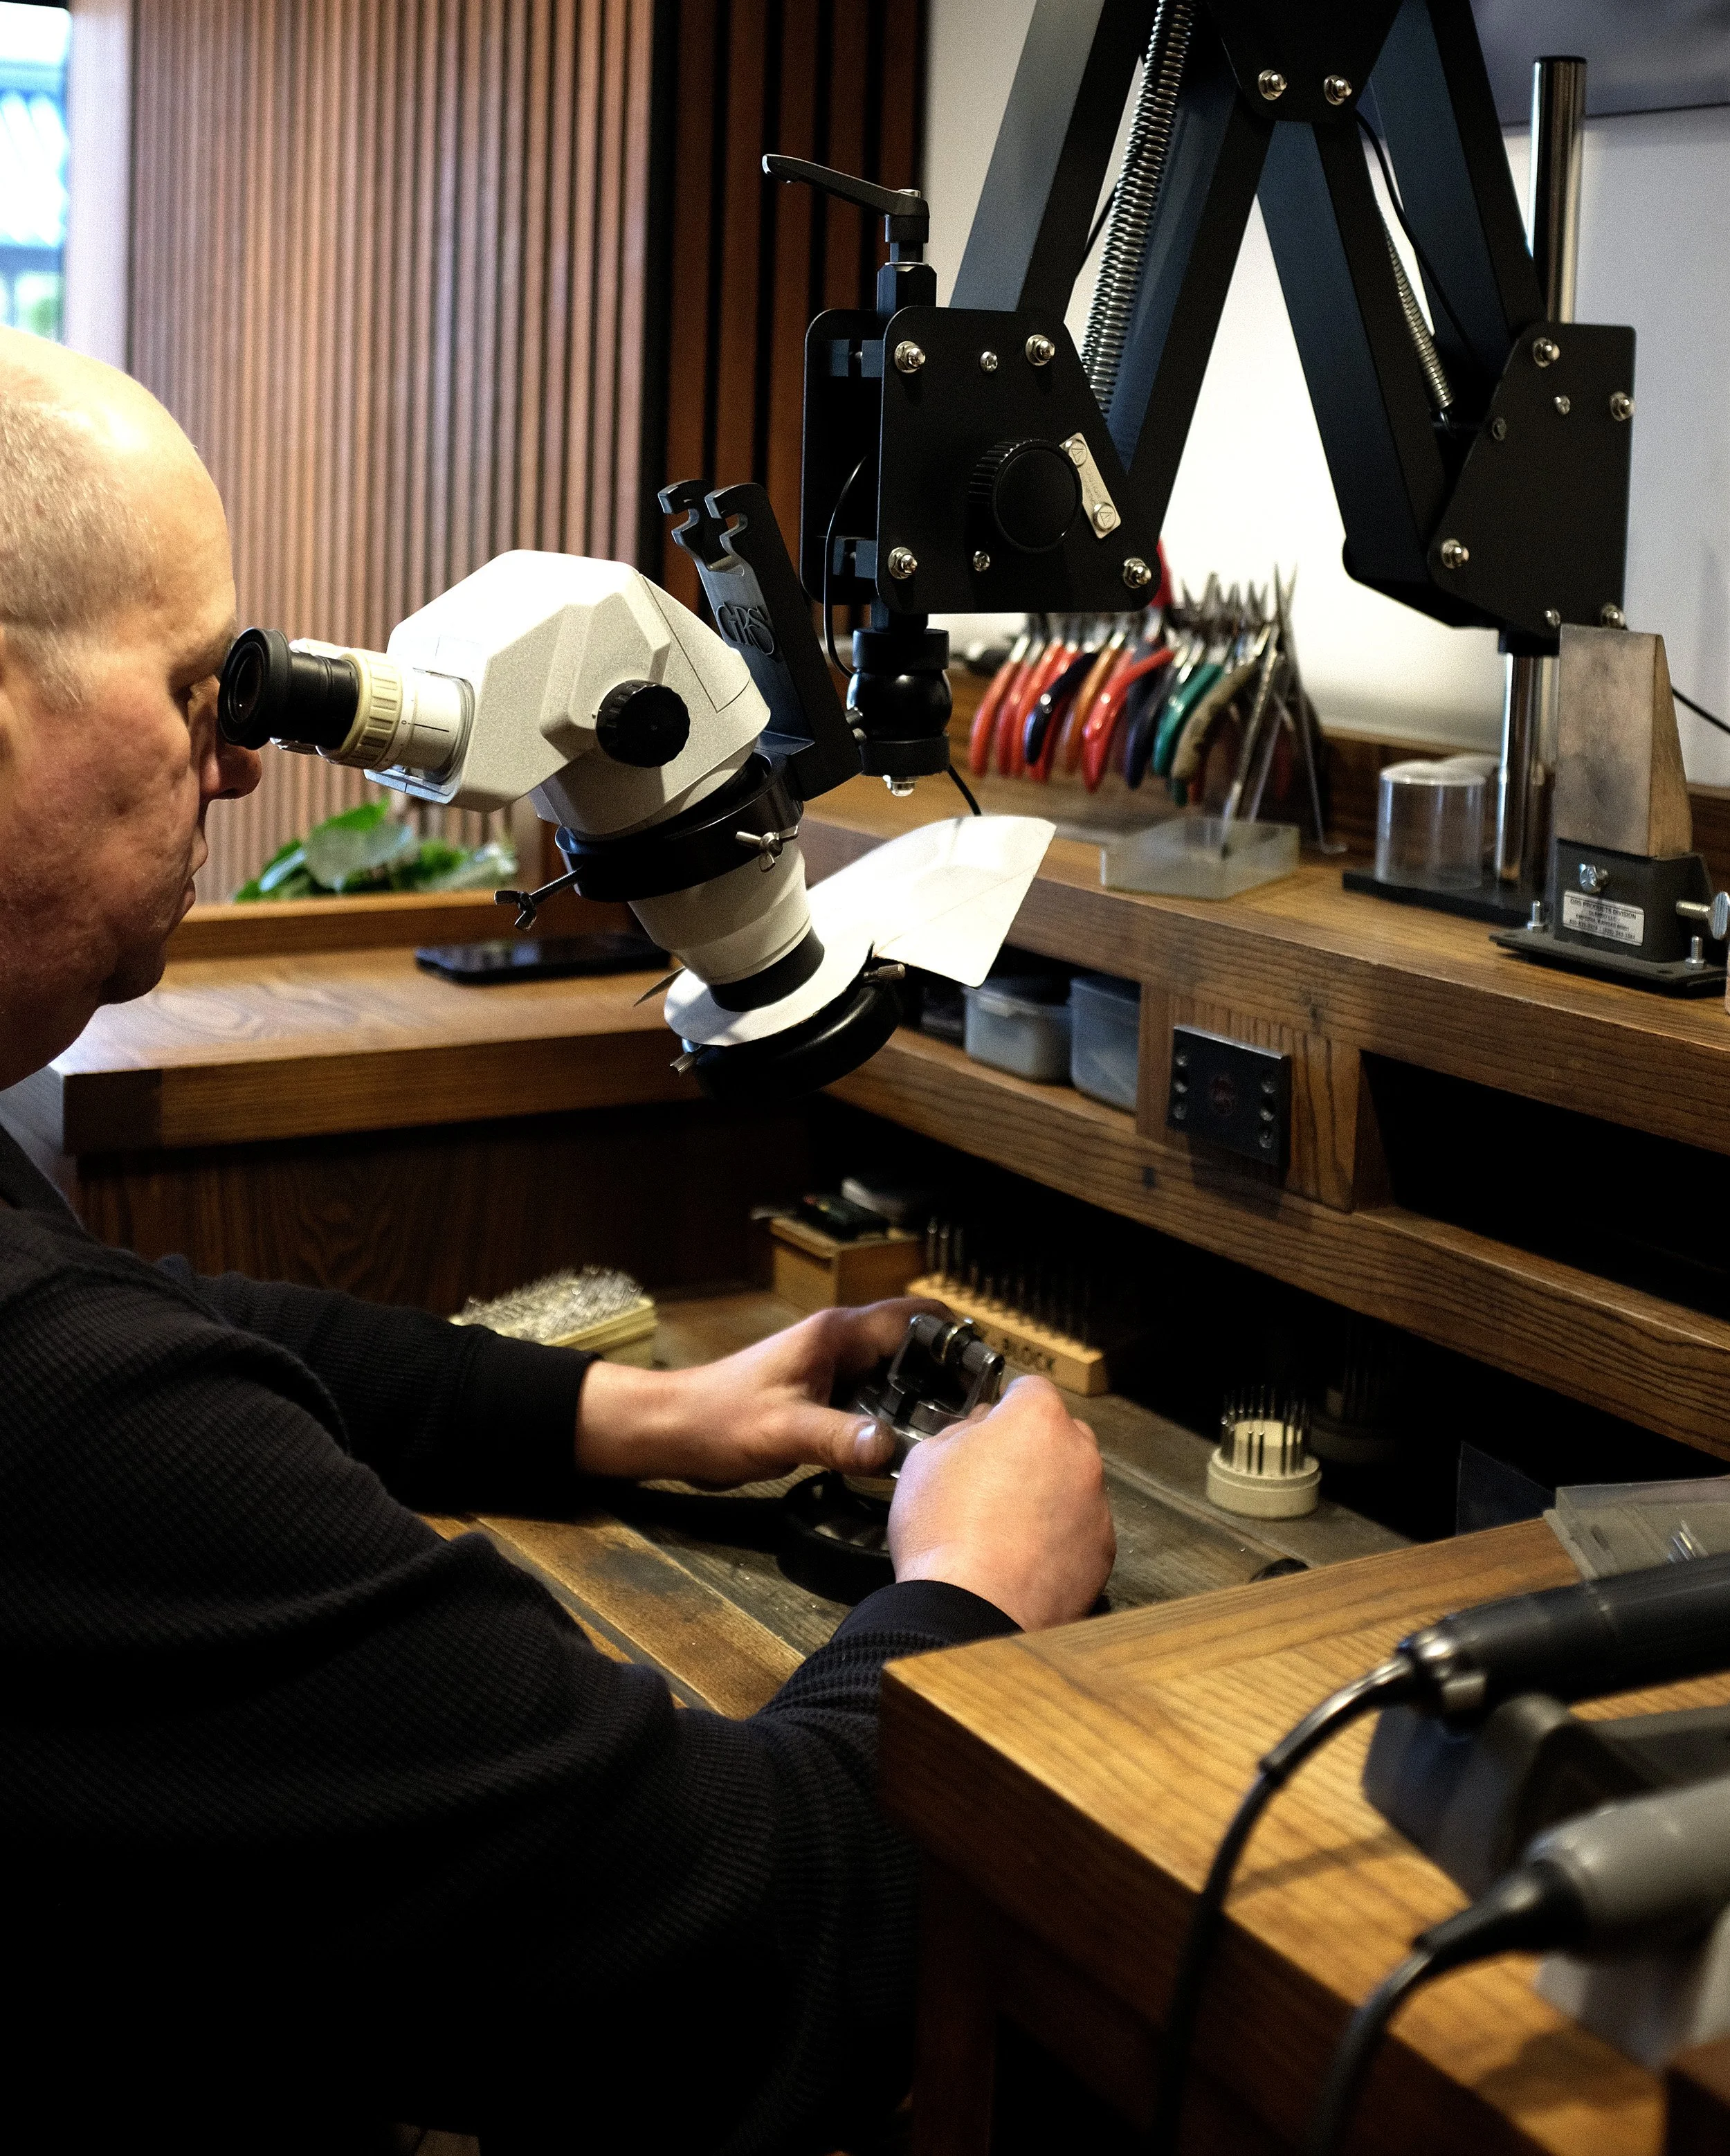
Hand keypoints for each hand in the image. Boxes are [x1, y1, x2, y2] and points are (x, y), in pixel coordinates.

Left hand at [574, 1298, 946, 1485]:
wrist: (674, 1431)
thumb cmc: (720, 1419)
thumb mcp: (784, 1431)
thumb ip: (839, 1438)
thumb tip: (892, 1449)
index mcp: (838, 1335)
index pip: (915, 1319)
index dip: (955, 1339)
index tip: (988, 1373)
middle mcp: (841, 1345)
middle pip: (913, 1347)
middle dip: (947, 1374)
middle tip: (979, 1418)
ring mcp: (833, 1371)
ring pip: (895, 1376)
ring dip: (922, 1400)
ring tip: (955, 1439)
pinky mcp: (824, 1398)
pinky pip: (874, 1402)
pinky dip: (895, 1419)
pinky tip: (908, 1453)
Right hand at [889, 1375, 1114, 1630]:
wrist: (973, 1609)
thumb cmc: (945, 1533)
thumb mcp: (927, 1458)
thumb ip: (962, 1431)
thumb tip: (978, 1429)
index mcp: (1036, 1418)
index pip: (1029, 1388)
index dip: (1005, 1405)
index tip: (990, 1423)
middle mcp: (1078, 1453)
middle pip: (1059, 1434)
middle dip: (1031, 1448)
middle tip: (992, 1476)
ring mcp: (1097, 1502)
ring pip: (1073, 1482)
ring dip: (1048, 1492)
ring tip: (1004, 1524)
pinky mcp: (1103, 1549)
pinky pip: (1082, 1527)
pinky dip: (1060, 1534)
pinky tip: (1023, 1554)